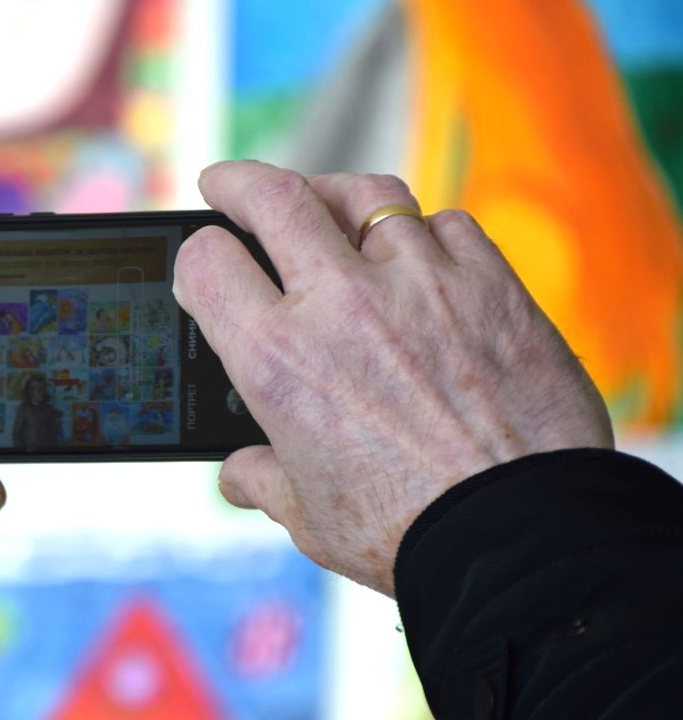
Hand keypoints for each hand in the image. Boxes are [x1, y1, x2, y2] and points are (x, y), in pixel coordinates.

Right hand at [173, 161, 612, 595]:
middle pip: (273, 196)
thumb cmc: (407, 534)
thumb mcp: (308, 516)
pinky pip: (445, 224)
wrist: (523, 537)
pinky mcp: (489, 282)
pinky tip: (419, 256)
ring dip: (334, 196)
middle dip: (237, 182)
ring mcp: (418, 282)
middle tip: (229, 186)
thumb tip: (239, 475)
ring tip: (327, 205)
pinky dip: (423, 233)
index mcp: (277, 360)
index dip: (196, 256)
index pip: (207, 261)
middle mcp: (340, 305)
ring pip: (364, 194)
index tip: (205, 261)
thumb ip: (263, 481)